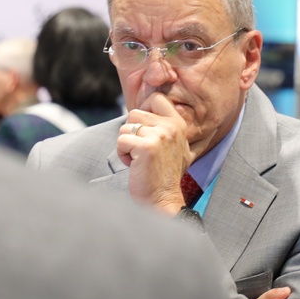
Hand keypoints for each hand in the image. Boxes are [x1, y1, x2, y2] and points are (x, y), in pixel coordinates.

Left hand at [116, 93, 192, 213]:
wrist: (163, 200)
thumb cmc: (164, 175)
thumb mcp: (174, 146)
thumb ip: (165, 127)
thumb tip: (144, 109)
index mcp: (178, 124)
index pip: (156, 98)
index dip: (144, 111)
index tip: (144, 131)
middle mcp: (171, 127)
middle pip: (135, 113)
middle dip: (131, 132)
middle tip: (141, 151)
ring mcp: (159, 136)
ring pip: (125, 127)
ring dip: (126, 144)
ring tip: (138, 159)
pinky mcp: (145, 147)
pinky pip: (121, 140)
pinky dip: (122, 154)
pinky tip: (134, 165)